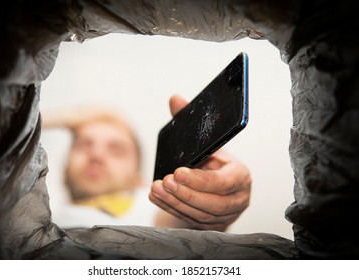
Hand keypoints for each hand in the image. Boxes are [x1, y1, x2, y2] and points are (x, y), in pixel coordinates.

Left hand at [149, 95, 250, 230]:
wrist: (215, 186)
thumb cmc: (212, 161)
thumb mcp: (206, 143)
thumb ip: (189, 122)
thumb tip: (174, 99)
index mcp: (240, 176)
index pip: (224, 182)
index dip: (201, 180)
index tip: (177, 171)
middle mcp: (237, 198)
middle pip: (212, 202)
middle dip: (185, 192)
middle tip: (164, 181)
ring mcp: (224, 215)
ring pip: (199, 214)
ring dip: (175, 202)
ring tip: (156, 188)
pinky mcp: (211, 225)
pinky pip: (190, 219)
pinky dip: (171, 208)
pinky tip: (156, 197)